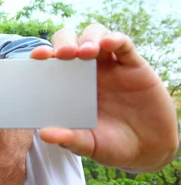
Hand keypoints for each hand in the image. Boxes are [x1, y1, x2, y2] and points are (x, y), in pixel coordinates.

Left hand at [30, 24, 178, 170]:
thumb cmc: (111, 144)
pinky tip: (108, 44)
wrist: (147, 149)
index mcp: (69, 84)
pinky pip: (123, 43)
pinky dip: (115, 39)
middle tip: (63, 54)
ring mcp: (110, 65)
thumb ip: (68, 138)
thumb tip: (44, 134)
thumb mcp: (88, 144)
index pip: (51, 60)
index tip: (37, 57)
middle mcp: (86, 70)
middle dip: (64, 42)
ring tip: (85, 52)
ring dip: (88, 38)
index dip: (43, 54)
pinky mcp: (133, 65)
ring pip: (95, 35)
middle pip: (70, 40)